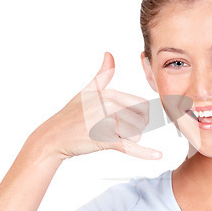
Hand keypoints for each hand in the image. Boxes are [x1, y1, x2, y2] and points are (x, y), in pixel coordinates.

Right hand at [30, 52, 161, 160]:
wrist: (53, 137)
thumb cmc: (71, 115)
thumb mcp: (87, 91)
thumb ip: (103, 74)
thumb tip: (109, 55)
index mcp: (109, 94)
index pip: (142, 105)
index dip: (139, 116)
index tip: (128, 120)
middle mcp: (108, 106)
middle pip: (142, 120)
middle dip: (135, 129)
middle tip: (117, 131)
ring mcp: (105, 122)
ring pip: (136, 135)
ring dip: (127, 140)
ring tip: (109, 137)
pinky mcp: (103, 140)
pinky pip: (129, 146)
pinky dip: (144, 153)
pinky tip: (158, 156)